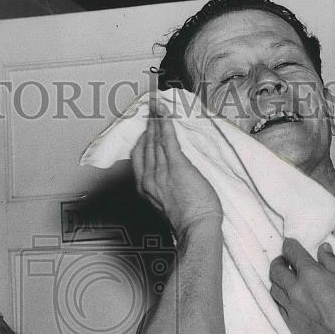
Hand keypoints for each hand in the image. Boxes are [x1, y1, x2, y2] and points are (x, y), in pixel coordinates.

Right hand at [130, 99, 222, 234]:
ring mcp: (161, 171)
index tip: (145, 127)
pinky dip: (165, 124)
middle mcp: (149, 178)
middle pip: (144, 145)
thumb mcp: (168, 203)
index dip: (141, 139)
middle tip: (150, 108)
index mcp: (145, 188)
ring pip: (154, 140)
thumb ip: (165, 187)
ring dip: (155, 119)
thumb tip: (171, 176)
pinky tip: (165, 113)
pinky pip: (168, 140)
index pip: (139, 157)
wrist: (196, 228)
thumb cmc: (188, 220)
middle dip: (147, 124)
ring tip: (156, 105)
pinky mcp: (176, 166)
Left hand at [268, 239, 334, 333]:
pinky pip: (279, 306)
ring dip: (278, 281)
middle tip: (285, 261)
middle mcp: (295, 290)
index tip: (289, 244)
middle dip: (279, 262)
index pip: (292, 253)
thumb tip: (323, 249)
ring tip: (286, 279)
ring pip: (274, 289)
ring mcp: (290, 308)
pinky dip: (281, 298)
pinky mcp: (290, 323)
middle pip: (276, 270)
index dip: (290, 245)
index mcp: (310, 274)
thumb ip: (331, 262)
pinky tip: (289, 298)